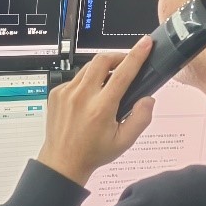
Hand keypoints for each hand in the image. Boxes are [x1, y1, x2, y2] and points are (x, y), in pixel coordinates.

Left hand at [37, 38, 156, 185]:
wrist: (62, 161)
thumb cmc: (92, 153)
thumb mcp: (124, 141)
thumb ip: (141, 119)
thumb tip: (148, 99)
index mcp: (100, 108)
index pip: (122, 73)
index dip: (136, 55)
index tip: (144, 44)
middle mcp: (82, 97)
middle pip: (102, 59)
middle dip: (117, 56)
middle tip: (125, 63)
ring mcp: (66, 93)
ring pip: (88, 67)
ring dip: (102, 69)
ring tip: (108, 83)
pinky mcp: (56, 92)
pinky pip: (75, 77)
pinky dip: (86, 81)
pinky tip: (89, 96)